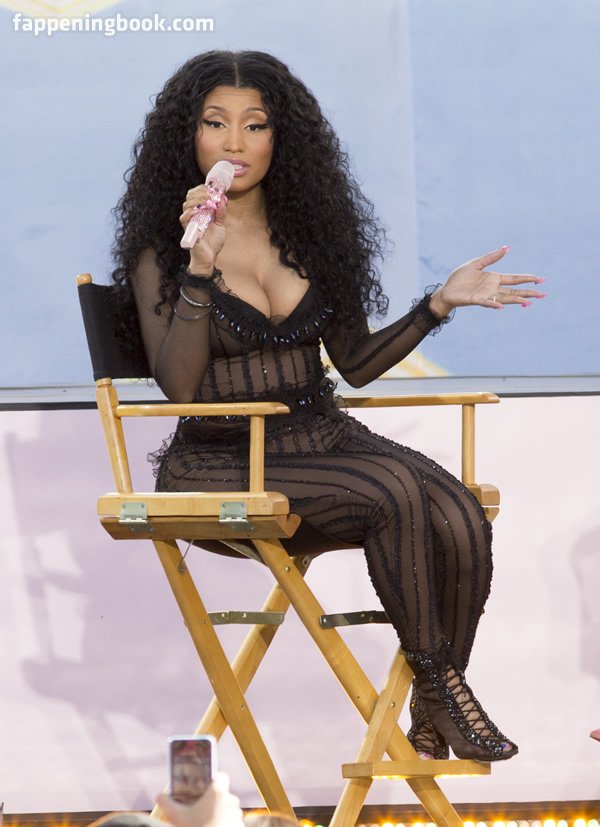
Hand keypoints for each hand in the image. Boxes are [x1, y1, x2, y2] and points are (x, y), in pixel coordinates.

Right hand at [155, 772, 244, 826]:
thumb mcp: (177, 817)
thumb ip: (167, 803)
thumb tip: (158, 796)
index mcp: (217, 792)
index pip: (221, 776)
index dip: (214, 781)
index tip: (206, 789)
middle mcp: (230, 800)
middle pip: (224, 794)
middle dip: (215, 801)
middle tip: (202, 810)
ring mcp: (237, 814)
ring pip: (229, 809)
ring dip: (221, 814)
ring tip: (208, 823)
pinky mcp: (240, 826)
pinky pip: (234, 821)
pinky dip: (226, 824)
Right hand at [180, 184, 227, 273]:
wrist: (209, 257)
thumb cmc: (213, 242)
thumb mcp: (220, 225)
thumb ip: (221, 213)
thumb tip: (223, 200)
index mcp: (200, 211)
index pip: (196, 194)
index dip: (204, 189)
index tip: (214, 189)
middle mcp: (193, 214)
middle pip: (190, 196)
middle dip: (201, 192)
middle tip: (211, 194)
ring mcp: (189, 222)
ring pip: (186, 204)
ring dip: (198, 200)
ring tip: (208, 202)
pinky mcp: (188, 230)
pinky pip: (184, 218)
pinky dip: (191, 212)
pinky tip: (199, 211)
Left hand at [429, 246, 545, 318]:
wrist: (446, 290)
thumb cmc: (460, 278)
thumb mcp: (476, 264)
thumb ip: (491, 257)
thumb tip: (507, 248)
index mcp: (494, 278)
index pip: (515, 279)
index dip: (527, 279)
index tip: (540, 279)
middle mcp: (493, 288)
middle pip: (515, 291)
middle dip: (528, 293)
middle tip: (543, 295)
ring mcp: (486, 295)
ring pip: (505, 299)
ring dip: (517, 300)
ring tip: (529, 302)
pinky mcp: (476, 300)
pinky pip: (487, 303)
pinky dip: (494, 305)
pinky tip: (501, 307)